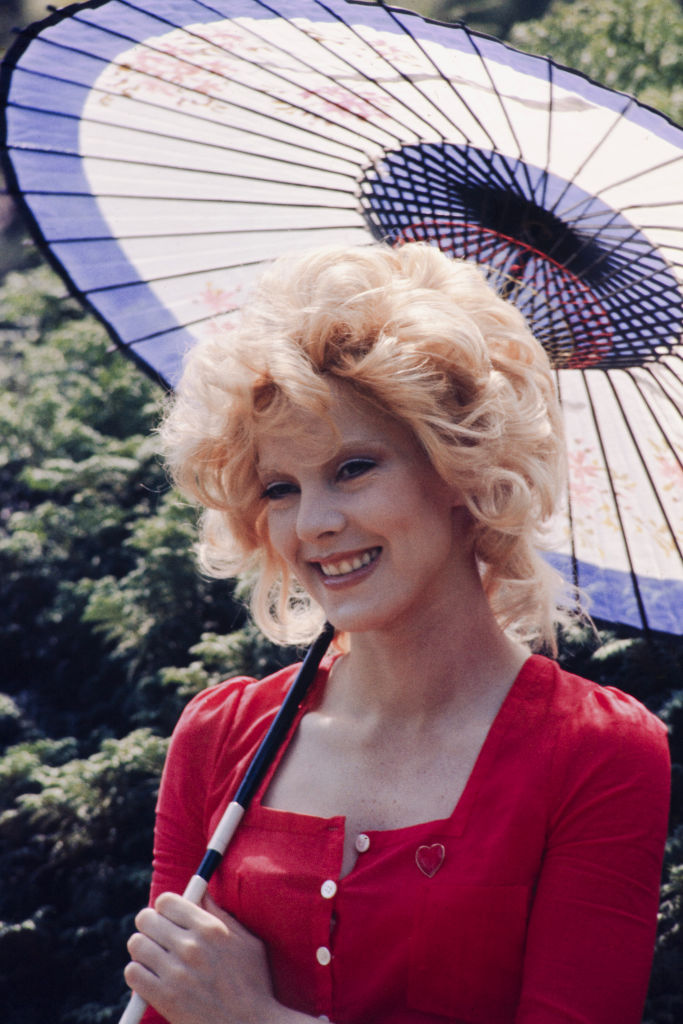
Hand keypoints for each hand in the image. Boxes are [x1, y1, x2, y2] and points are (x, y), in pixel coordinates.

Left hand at [125, 891, 275, 1023]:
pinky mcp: (164, 998)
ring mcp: (175, 973)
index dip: (165, 907)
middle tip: (158, 936)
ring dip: (143, 949)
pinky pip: (133, 973)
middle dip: (150, 925)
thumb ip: (221, 915)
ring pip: (136, 944)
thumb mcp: (248, 942)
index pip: (166, 901)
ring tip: (154, 957)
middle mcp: (191, 947)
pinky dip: (138, 973)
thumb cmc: (253, 984)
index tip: (168, 917)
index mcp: (210, 928)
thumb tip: (201, 893)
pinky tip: (151, 977)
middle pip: (146, 919)